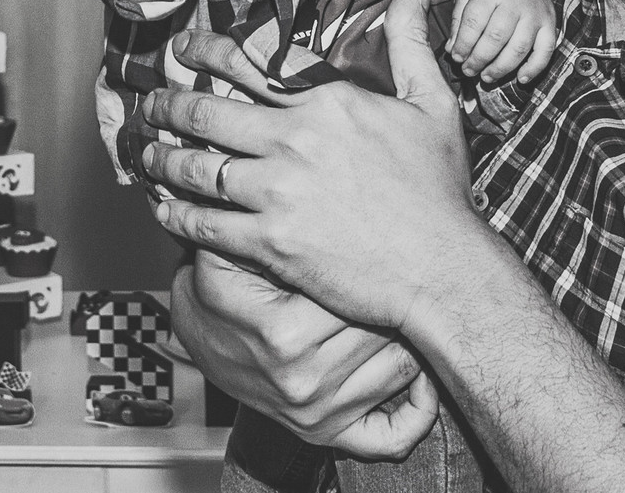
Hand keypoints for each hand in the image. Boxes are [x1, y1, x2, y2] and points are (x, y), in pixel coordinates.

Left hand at [142, 0, 483, 332]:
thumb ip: (412, 42)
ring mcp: (278, 193)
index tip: (183, 50)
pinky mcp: (269, 243)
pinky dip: (177, 215)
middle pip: (209, 115)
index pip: (252, 66)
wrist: (440, 265)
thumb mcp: (434, 102)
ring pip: (198, 169)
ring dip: (163, 159)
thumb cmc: (439, 186)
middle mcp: (296, 140)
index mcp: (330, 102)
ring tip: (147, 154)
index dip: (207, 53)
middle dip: (170, 106)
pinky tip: (165, 210)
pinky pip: (205, 224)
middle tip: (152, 105)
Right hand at [174, 250, 437, 457]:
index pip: (366, 293)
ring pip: (402, 366)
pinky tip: (425, 379)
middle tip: (407, 274)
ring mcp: (316, 412)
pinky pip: (391, 435)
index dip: (382, 265)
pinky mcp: (325, 433)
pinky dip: (418, 411)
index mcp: (285, 331)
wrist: (199, 336)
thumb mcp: (229, 251)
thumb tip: (315, 189)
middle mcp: (303, 379)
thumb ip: (268, 225)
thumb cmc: (226, 285)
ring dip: (410, 338)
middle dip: (400, 298)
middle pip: (390, 328)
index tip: (394, 246)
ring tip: (406, 310)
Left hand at [449, 0, 556, 83]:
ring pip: (518, 48)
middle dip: (479, 59)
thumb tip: (452, 49)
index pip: (474, 22)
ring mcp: (535, 14)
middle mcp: (515, 2)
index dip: (463, 44)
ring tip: (487, 76)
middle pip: (496, 38)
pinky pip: (546, 50)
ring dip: (501, 68)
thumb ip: (458, 18)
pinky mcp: (549, 23)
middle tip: (469, 70)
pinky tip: (521, 78)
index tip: (457, 57)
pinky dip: (535, 68)